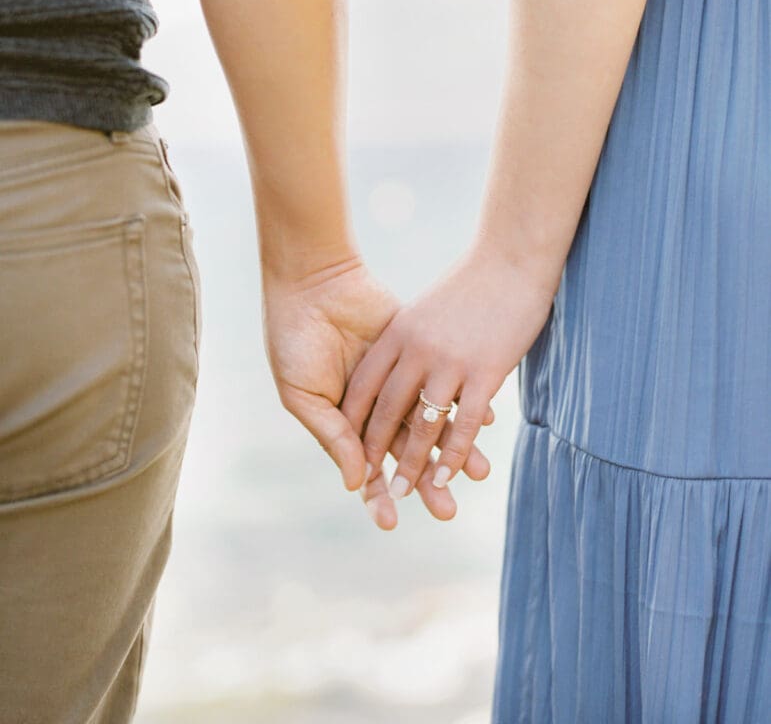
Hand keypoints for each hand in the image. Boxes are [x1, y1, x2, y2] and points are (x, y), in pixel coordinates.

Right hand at [262, 252, 486, 525]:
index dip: (379, 493)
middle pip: (406, 452)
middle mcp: (376, 405)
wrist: (313, 282)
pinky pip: (443, 382)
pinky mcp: (417, 351)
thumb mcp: (303, 394)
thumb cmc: (294, 340)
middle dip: (425, 481)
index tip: (393, 521)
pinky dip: (463, 400)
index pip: (367, 466)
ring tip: (480, 472)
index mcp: (344, 419)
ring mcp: (399, 378)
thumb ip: (333, 437)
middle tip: (447, 510)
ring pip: (431, 422)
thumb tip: (357, 483)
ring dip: (454, 448)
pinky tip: (482, 419)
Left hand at [340, 239, 556, 503]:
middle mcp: (416, 349)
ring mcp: (449, 361)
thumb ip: (410, 340)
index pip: (364, 387)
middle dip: (375, 454)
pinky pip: (462, 423)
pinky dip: (452, 455)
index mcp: (397, 333)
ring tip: (403, 495)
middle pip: (386, 411)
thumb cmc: (473, 284)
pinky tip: (445, 479)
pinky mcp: (483, 371)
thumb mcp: (428, 310)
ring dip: (412, 465)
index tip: (347, 449)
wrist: (511, 259)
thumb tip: (399, 368)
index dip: (353, 422)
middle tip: (369, 486)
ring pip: (422, 425)